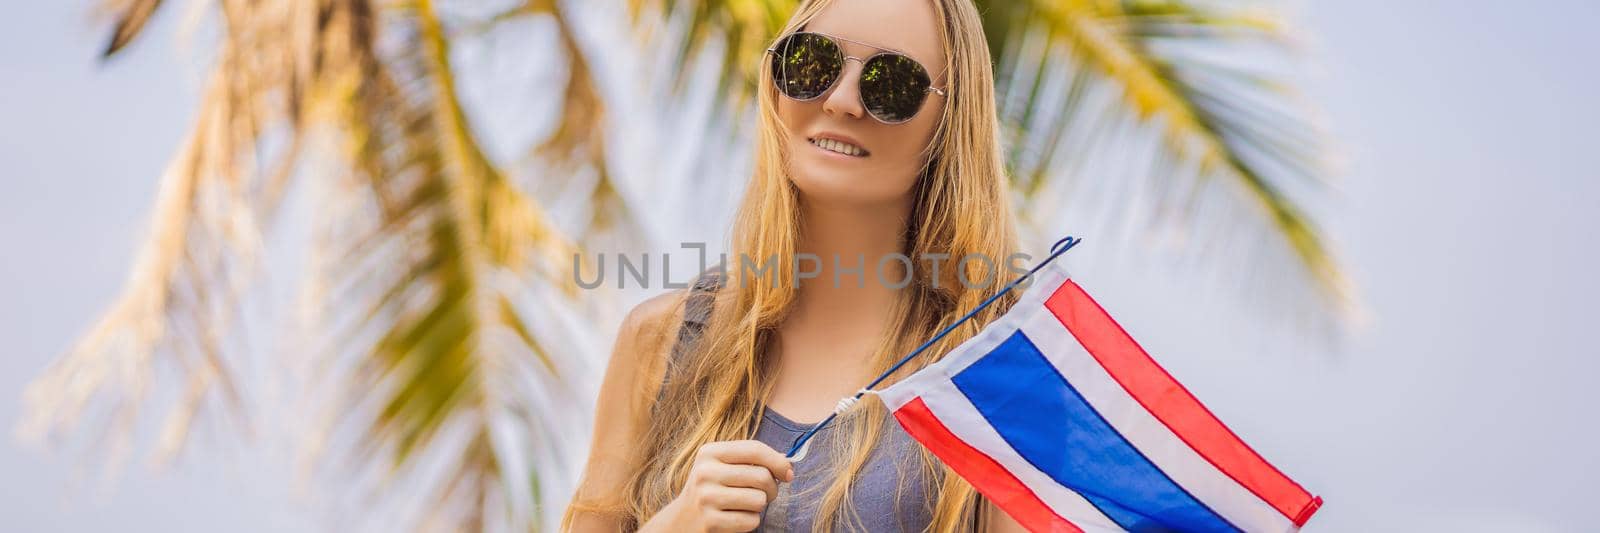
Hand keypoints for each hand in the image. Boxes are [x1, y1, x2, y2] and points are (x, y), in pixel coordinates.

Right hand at [644, 440, 794, 531]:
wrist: (681, 520)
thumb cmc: (711, 489)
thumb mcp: (722, 467)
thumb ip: (752, 460)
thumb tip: (787, 461)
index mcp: (709, 453)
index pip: (755, 449)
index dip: (778, 461)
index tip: (789, 473)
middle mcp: (705, 473)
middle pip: (762, 476)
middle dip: (773, 488)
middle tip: (767, 494)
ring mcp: (706, 498)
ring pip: (759, 500)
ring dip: (759, 506)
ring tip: (746, 505)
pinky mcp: (711, 522)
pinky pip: (751, 520)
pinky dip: (750, 521)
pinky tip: (736, 518)